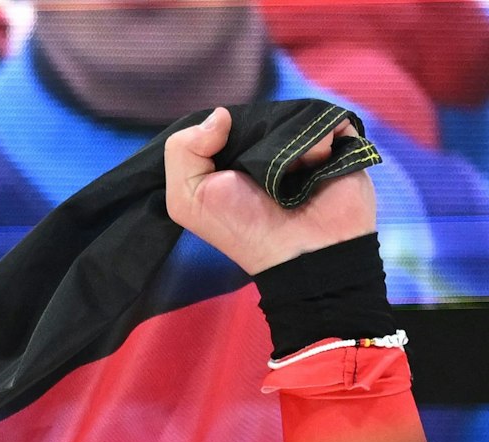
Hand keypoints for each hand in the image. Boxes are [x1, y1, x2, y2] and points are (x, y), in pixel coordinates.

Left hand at [165, 106, 376, 274]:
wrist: (302, 251)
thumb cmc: (243, 228)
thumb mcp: (189, 199)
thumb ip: (183, 152)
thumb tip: (220, 114)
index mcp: (230, 157)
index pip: (223, 120)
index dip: (219, 130)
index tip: (217, 150)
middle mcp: (267, 147)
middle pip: (260, 111)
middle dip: (256, 132)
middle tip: (257, 164)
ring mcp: (302, 144)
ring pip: (294, 114)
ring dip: (289, 139)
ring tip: (290, 170)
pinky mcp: (337, 143)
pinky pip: (328, 121)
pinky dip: (319, 140)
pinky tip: (315, 166)